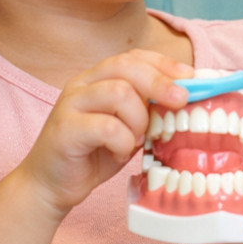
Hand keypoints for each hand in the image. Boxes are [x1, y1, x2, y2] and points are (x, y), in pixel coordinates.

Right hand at [17, 50, 191, 220]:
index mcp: (97, 78)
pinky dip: (122, 141)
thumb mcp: (128, 128)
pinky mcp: (64, 129)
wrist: (51, 186)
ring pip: (119, 92)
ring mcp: (70, 104)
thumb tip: (186, 100)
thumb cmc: (93, 154)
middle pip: (126, 66)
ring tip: (137, 140)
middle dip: (160, 82)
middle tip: (181, 102)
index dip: (164, 64)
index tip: (191, 77)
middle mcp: (82, 84)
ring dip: (139, 119)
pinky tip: (119, 152)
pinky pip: (106, 126)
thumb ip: (147, 111)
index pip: (133, 57)